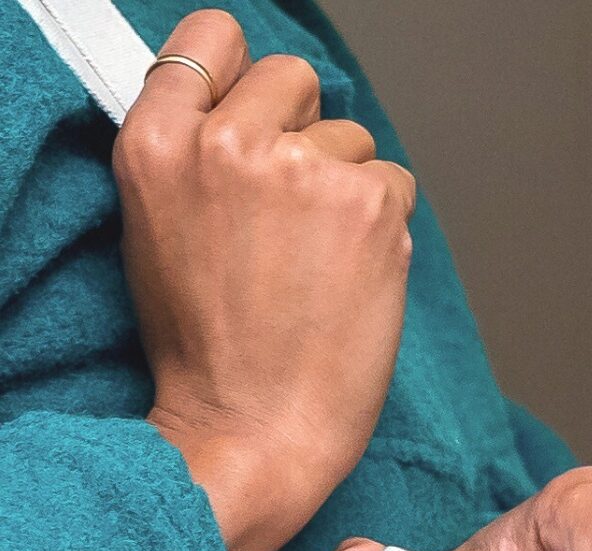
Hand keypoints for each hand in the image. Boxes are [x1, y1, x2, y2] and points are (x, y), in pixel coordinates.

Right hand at [113, 11, 415, 550]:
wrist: (253, 431)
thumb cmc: (208, 356)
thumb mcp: (161, 238)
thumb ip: (195, 161)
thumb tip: (254, 119)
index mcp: (158, 146)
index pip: (212, 39)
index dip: (244, 78)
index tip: (260, 116)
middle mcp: (226, 143)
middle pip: (294, 78)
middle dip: (304, 134)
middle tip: (293, 217)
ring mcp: (301, 169)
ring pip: (352, 139)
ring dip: (346, 192)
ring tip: (317, 270)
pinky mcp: (367, 202)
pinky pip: (394, 181)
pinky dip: (384, 226)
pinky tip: (353, 280)